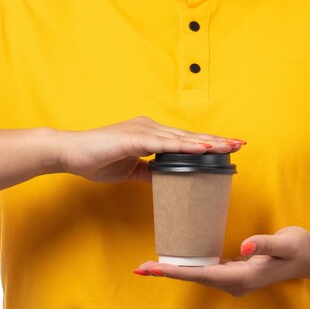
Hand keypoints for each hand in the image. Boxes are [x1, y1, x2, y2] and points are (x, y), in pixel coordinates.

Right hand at [58, 116, 244, 181]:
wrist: (69, 153)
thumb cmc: (95, 159)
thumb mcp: (130, 169)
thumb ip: (149, 172)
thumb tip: (166, 180)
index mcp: (150, 135)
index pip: (185, 140)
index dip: (207, 144)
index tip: (229, 148)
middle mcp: (151, 128)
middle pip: (190, 136)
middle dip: (216, 141)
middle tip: (240, 144)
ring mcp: (143, 131)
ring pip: (182, 137)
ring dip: (207, 142)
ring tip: (229, 146)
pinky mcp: (134, 138)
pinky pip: (165, 143)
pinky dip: (185, 146)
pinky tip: (203, 148)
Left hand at [134, 226, 309, 296]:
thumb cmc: (298, 247)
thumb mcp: (285, 242)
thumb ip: (264, 243)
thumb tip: (244, 247)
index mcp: (243, 277)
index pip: (203, 274)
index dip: (177, 271)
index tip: (155, 268)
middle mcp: (235, 282)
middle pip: (195, 278)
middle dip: (168, 273)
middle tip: (141, 268)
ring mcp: (235, 279)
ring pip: (199, 275)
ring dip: (175, 270)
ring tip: (150, 266)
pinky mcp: (235, 272)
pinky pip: (206, 271)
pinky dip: (188, 266)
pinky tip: (177, 260)